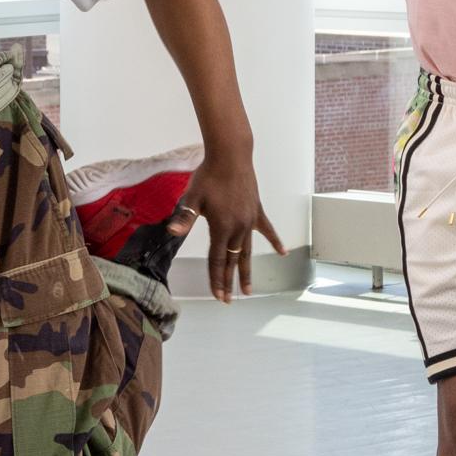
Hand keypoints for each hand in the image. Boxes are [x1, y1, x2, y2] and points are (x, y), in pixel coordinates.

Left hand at [180, 161, 284, 301]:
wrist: (231, 156)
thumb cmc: (209, 175)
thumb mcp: (192, 197)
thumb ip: (184, 217)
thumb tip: (172, 233)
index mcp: (221, 227)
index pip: (217, 259)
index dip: (216, 279)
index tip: (218, 296)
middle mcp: (238, 227)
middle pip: (232, 260)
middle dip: (229, 281)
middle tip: (229, 300)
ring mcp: (250, 220)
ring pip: (248, 251)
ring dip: (248, 270)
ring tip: (250, 289)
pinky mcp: (257, 210)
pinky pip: (267, 230)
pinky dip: (274, 241)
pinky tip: (283, 252)